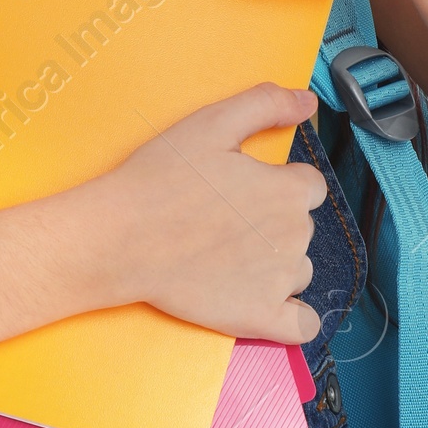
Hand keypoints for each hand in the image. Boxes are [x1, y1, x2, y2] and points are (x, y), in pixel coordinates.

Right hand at [81, 82, 325, 341]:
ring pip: (297, 270)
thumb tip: (307, 101)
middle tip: (223, 221)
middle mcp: (295, 236)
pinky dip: (294, 318)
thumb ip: (266, 104)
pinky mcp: (261, 317)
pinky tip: (269, 304)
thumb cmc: (160, 179)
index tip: (242, 191)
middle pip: (300, 228)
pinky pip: (303, 326)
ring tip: (226, 257)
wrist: (120, 238)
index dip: (276, 185)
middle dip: (271, 223)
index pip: (307, 186)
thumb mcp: (212, 123)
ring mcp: (280, 281)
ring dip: (274, 265)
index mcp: (288, 189)